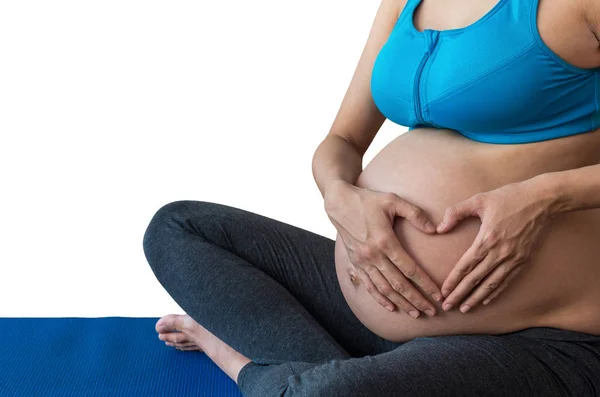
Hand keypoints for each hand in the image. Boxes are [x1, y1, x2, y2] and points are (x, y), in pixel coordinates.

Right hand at [324, 181, 442, 317]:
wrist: (339, 203)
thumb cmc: (368, 200)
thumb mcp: (393, 200)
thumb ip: (415, 214)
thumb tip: (435, 229)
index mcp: (385, 241)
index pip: (410, 269)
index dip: (425, 284)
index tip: (438, 295)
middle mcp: (373, 255)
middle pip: (399, 284)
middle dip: (417, 300)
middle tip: (432, 312)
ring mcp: (363, 262)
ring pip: (384, 289)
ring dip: (401, 303)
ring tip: (416, 313)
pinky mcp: (355, 263)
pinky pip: (369, 286)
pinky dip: (380, 299)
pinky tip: (391, 307)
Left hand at [436, 181, 552, 312]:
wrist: (541, 199)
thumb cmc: (508, 197)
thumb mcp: (478, 199)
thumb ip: (455, 212)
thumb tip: (439, 229)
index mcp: (487, 239)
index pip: (465, 266)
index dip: (453, 281)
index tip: (443, 292)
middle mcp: (500, 253)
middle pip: (475, 280)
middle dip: (460, 295)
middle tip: (448, 307)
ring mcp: (513, 258)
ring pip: (491, 284)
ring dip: (476, 298)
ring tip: (464, 309)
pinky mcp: (523, 259)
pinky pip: (506, 280)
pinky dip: (495, 292)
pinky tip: (485, 300)